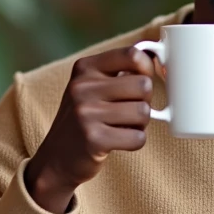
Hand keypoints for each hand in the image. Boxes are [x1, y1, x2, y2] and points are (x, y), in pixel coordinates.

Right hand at [24, 46, 155, 213]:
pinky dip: (135, 142)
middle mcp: (82, 87)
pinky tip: (118, 141)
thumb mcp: (92, 86)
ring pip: (143, 112)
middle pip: (144, 85)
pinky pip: (138, 137)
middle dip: (144, 101)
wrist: (56, 159)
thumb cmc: (85, 118)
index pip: (132, 54)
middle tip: (128, 111)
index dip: (147, 68)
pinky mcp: (94, 139)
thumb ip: (121, 70)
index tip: (141, 81)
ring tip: (121, 126)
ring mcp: (86, 113)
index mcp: (85, 68)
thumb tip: (156, 57)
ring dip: (140, 124)